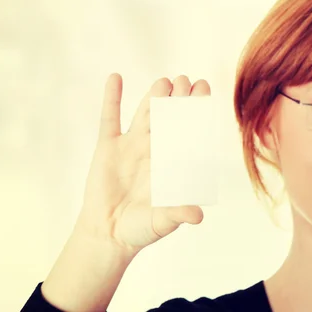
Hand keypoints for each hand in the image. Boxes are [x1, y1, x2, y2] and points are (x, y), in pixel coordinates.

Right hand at [74, 74, 207, 253]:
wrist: (108, 234)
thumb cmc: (141, 229)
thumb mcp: (162, 222)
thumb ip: (177, 214)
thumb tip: (198, 216)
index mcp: (173, 162)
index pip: (188, 131)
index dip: (196, 111)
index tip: (204, 90)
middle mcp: (155, 149)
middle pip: (169, 117)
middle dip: (178, 99)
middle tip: (185, 80)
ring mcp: (132, 145)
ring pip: (145, 113)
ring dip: (153, 97)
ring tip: (164, 81)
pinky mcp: (108, 147)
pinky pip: (110, 118)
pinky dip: (112, 98)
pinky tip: (116, 78)